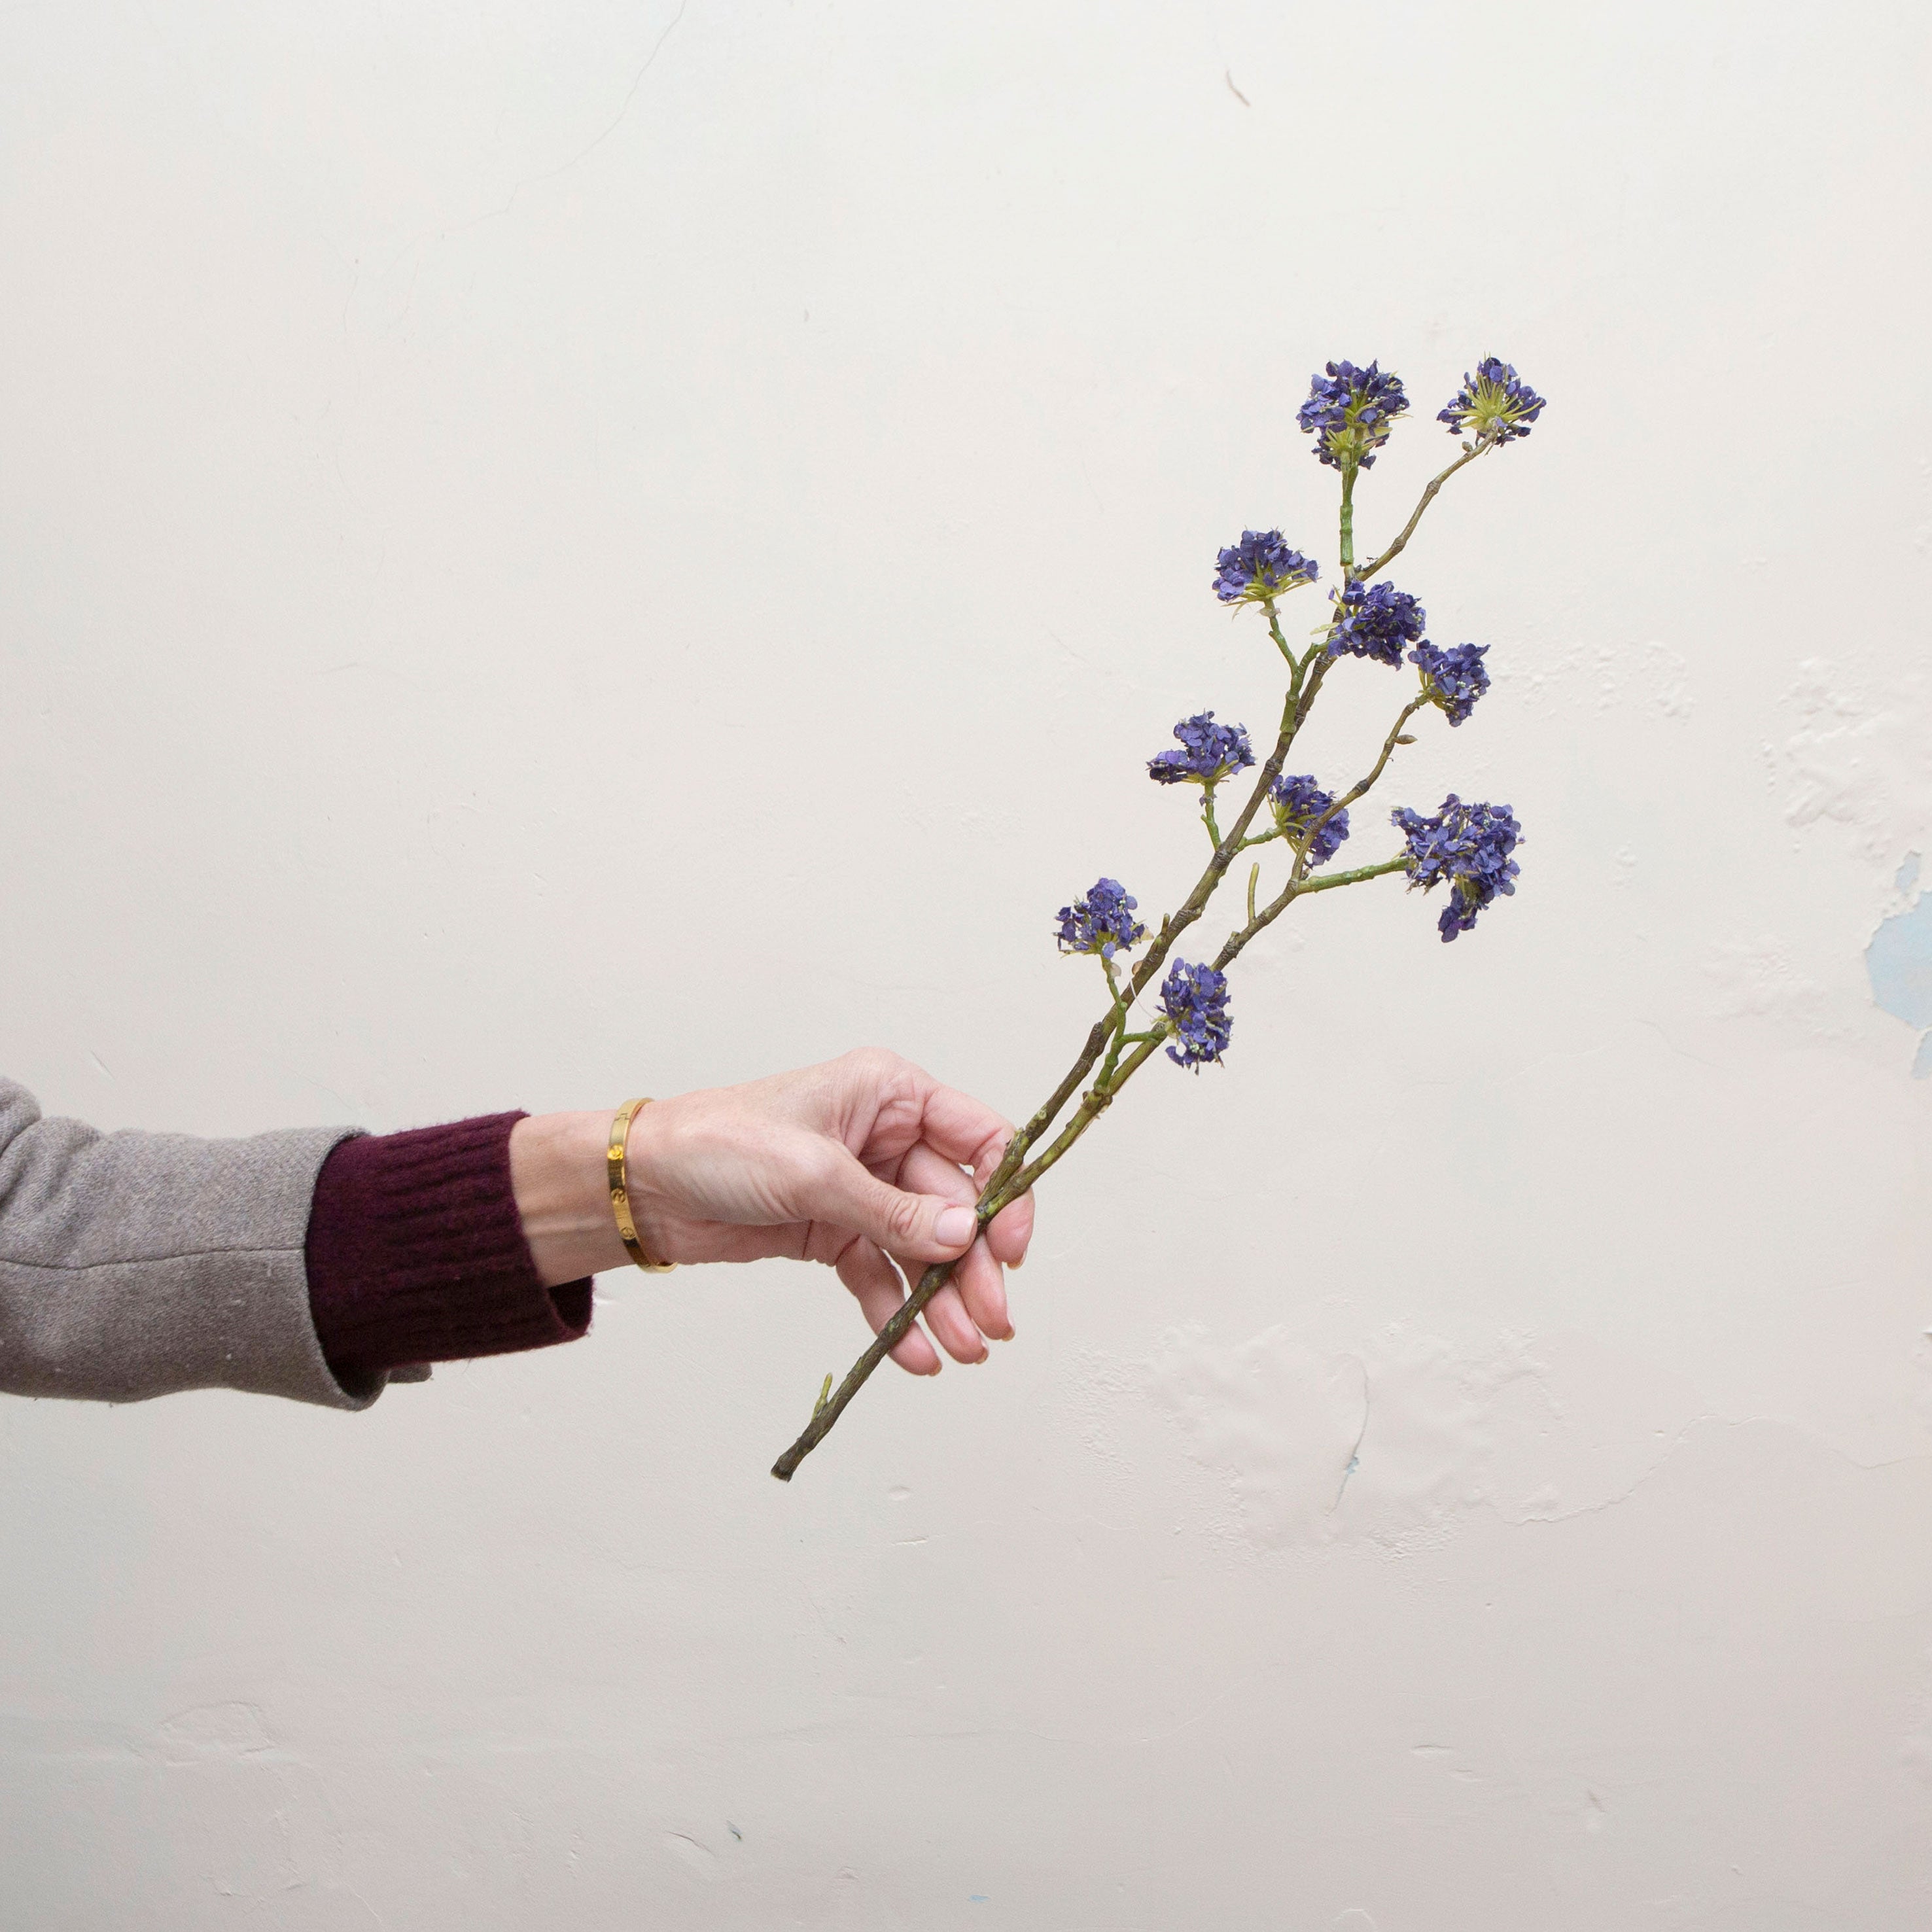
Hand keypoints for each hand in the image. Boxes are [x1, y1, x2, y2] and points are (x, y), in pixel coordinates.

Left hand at [508, 1050, 1034, 1374]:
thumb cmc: (719, 1145)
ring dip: (942, 1301)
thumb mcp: (813, 1174)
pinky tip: (915, 1353)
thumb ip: (894, 1211)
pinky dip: (898, 1313)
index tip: (1011, 1250)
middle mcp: (884, 1137)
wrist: (644, 1187)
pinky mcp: (834, 1231)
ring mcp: (861, 1188)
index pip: (978, 1138)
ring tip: (961, 1351)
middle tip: (991, 1323)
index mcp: (889, 1093)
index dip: (1005, 1193)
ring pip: (923, 1249)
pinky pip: (881, 1274)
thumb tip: (965, 1237)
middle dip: (974, 1268)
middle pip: (955, 1207)